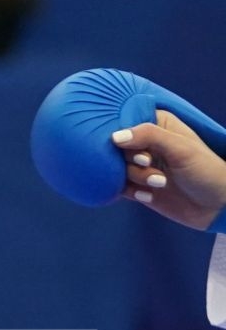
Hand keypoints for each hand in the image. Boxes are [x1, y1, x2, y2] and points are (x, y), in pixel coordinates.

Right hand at [113, 111, 225, 230]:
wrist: (218, 207)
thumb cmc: (206, 170)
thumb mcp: (180, 148)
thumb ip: (148, 135)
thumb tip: (114, 137)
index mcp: (158, 125)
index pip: (126, 122)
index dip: (126, 135)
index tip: (140, 148)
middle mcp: (146, 143)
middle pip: (118, 147)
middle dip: (133, 159)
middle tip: (150, 164)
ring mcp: (142, 166)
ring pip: (118, 168)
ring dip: (137, 177)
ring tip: (161, 183)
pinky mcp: (138, 186)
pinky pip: (120, 186)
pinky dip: (133, 191)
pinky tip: (150, 195)